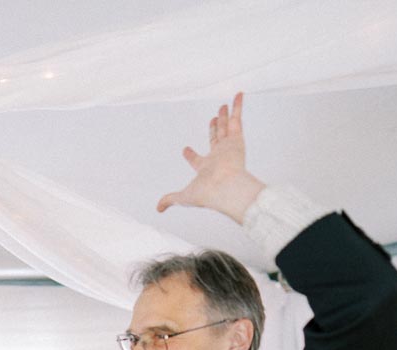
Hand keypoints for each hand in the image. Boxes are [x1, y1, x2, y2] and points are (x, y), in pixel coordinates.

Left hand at [156, 92, 264, 223]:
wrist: (225, 188)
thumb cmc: (207, 194)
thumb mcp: (183, 197)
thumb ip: (170, 199)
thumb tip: (158, 208)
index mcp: (205, 168)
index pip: (196, 160)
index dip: (189, 155)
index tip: (185, 150)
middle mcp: (218, 157)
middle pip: (216, 139)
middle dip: (214, 129)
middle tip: (213, 119)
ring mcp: (228, 147)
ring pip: (227, 127)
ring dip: (225, 116)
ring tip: (224, 106)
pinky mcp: (237, 139)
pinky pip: (237, 118)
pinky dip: (238, 106)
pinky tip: (238, 95)